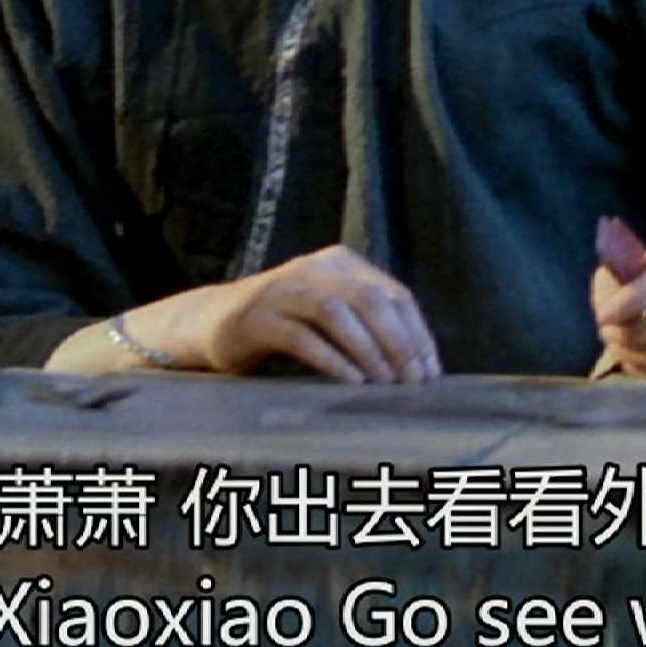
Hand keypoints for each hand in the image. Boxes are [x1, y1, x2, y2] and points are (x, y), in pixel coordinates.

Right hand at [169, 245, 440, 383]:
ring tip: (386, 383)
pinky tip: (351, 382)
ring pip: (337, 313)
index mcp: (341, 263)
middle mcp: (314, 268)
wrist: (215, 321)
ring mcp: (283, 290)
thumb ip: (367, 324)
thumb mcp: (331, 314)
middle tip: (412, 381)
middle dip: (398, 342)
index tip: (430, 370)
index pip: (393, 293)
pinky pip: (302, 336)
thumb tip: (417, 363)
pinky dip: (332, 359)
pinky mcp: (258, 317)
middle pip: (370, 299)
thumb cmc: (286, 324)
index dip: (417, 332)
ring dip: (368, 351)